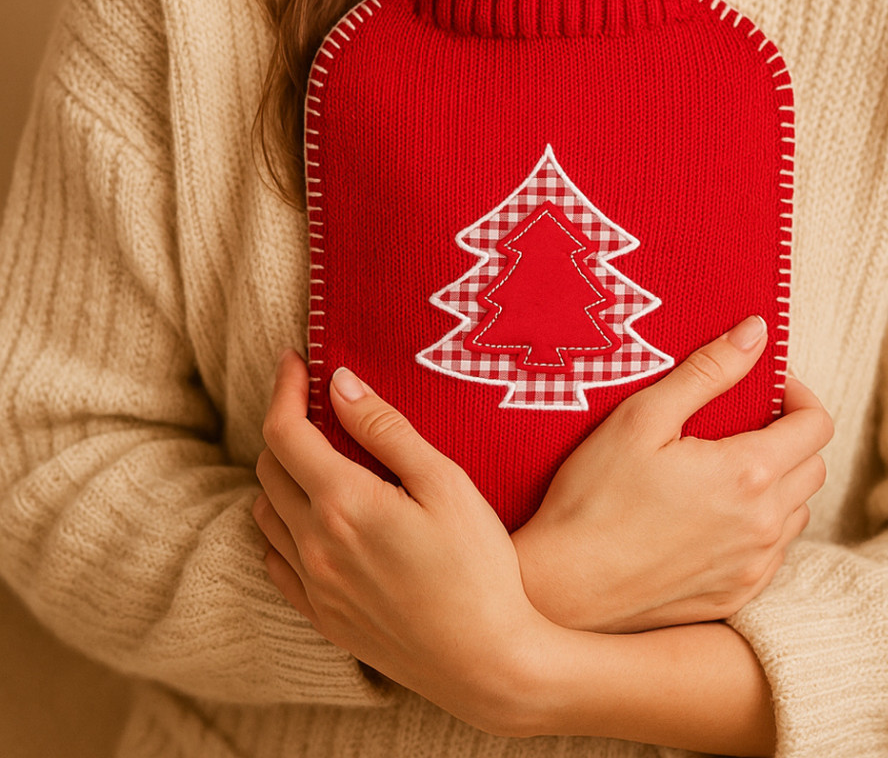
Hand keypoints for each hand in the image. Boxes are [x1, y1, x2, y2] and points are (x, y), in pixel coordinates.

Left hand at [252, 351, 554, 735]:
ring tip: (318, 457)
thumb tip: (339, 383)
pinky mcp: (321, 617)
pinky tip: (313, 518)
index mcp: (343, 504)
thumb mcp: (444, 482)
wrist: (487, 662)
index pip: (284, 431)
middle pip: (269, 467)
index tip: (295, 360)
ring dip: (280, 474)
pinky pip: (275, 560)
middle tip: (317, 405)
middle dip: (286, 425)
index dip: (284, 388)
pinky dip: (281, 525)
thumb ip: (385, 429)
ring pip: (265, 512)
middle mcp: (314, 545)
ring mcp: (314, 586)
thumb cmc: (478, 565)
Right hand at [511, 316, 833, 632]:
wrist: (565, 585)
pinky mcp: (736, 597)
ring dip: (779, 482)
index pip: (816, 425)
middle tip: (744, 422)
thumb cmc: (594, 496)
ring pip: (797, 512)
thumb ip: (707, 371)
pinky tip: (714, 514)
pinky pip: (772, 552)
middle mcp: (764, 526)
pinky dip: (759, 525)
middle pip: (815, 467)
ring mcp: (753, 568)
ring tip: (726, 468)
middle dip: (790, 435)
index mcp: (748, 475)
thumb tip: (756, 333)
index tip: (765, 387)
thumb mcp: (643, 417)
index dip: (797, 395)